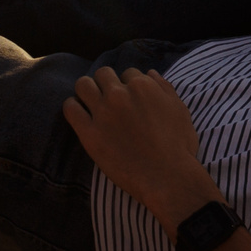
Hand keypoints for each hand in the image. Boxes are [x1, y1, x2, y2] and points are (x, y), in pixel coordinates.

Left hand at [63, 66, 219, 228]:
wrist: (167, 177)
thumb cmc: (178, 146)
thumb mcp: (180, 110)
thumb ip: (165, 87)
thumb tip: (150, 73)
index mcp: (142, 86)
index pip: (127, 73)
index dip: (128, 85)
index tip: (128, 99)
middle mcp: (120, 94)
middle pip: (103, 74)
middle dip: (106, 83)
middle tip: (108, 100)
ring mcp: (102, 112)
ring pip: (83, 85)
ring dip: (86, 90)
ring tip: (90, 103)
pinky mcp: (89, 133)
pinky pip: (70, 109)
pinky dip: (72, 107)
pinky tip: (80, 115)